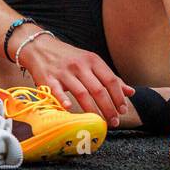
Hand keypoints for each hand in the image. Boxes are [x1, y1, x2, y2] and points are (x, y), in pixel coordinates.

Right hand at [19, 33, 133, 126]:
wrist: (40, 47)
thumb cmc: (69, 58)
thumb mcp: (91, 62)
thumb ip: (109, 77)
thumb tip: (130, 92)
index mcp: (92, 60)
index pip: (110, 80)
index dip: (118, 96)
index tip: (123, 110)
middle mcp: (79, 65)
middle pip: (98, 89)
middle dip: (109, 108)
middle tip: (114, 121)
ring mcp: (64, 72)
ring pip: (81, 93)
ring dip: (93, 110)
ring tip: (100, 122)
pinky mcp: (48, 79)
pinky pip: (57, 91)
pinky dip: (63, 100)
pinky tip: (69, 109)